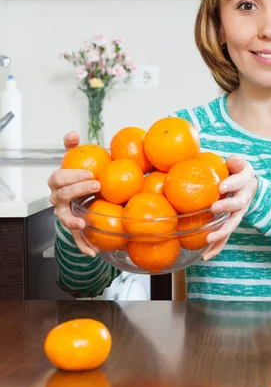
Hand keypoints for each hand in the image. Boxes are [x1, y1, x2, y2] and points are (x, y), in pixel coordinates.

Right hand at [47, 131, 99, 256]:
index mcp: (58, 182)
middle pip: (62, 195)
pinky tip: (93, 252)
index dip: (71, 175)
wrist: (86, 192)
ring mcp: (64, 214)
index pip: (58, 178)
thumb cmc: (81, 175)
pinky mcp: (74, 227)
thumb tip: (74, 134)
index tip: (90, 172)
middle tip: (97, 185)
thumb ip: (74, 147)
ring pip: (64, 218)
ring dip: (74, 220)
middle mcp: (57, 199)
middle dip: (78, 190)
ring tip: (84, 222)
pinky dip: (83, 246)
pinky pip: (76, 238)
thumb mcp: (78, 159)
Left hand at [203, 155, 257, 260]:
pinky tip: (206, 256)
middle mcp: (243, 200)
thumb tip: (233, 160)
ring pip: (232, 225)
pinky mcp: (231, 224)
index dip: (232, 184)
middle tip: (214, 208)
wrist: (249, 187)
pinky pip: (225, 237)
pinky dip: (217, 248)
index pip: (239, 182)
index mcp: (244, 183)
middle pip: (237, 206)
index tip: (221, 186)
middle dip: (226, 208)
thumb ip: (236, 162)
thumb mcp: (239, 164)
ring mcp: (238, 214)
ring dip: (221, 233)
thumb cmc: (237, 172)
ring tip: (209, 239)